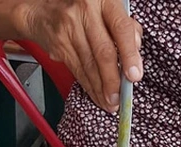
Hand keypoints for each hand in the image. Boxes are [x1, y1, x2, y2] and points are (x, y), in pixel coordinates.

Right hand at [14, 0, 142, 111]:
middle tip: (119, 99)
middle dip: (112, 81)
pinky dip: (89, 86)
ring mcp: (69, 26)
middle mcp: (85, 10)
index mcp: (104, 0)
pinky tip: (97, 95)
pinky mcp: (59, 42)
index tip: (134, 76)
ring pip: (89, 65)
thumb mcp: (108, 10)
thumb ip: (126, 29)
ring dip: (101, 89)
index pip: (121, 29)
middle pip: (103, 52)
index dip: (129, 55)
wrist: (44, 8)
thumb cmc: (85, 12)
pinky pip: (77, 69)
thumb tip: (136, 56)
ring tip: (110, 103)